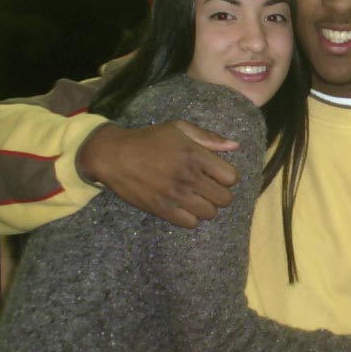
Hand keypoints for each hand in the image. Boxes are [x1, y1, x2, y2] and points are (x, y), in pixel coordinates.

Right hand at [78, 120, 239, 227]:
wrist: (114, 155)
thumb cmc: (149, 139)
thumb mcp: (178, 128)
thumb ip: (208, 137)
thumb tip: (235, 145)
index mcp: (195, 155)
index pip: (231, 177)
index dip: (227, 176)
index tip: (217, 174)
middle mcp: (189, 177)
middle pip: (224, 199)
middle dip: (220, 193)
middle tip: (208, 187)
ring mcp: (176, 195)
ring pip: (210, 214)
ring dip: (207, 206)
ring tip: (197, 198)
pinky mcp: (162, 209)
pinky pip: (190, 223)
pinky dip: (191, 217)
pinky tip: (184, 207)